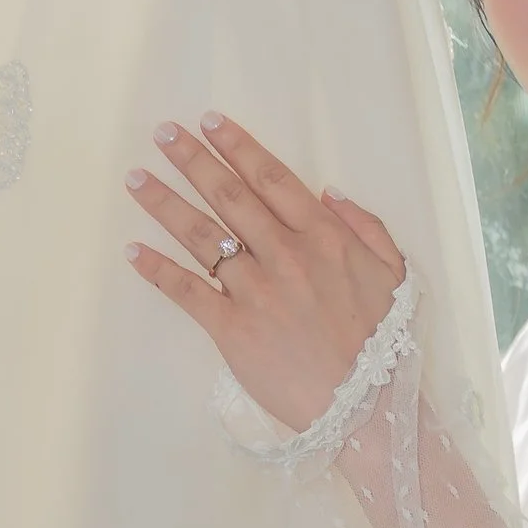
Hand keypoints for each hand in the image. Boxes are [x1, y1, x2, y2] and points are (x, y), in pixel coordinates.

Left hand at [126, 113, 408, 434]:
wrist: (364, 404)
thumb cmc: (382, 341)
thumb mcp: (393, 273)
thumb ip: (365, 226)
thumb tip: (329, 192)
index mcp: (323, 237)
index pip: (271, 178)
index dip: (237, 146)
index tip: (209, 122)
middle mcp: (285, 255)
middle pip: (229, 196)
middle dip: (192, 160)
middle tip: (162, 133)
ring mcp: (255, 291)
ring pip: (202, 236)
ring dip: (165, 203)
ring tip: (136, 178)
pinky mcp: (232, 329)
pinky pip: (188, 291)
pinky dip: (157, 269)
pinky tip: (134, 250)